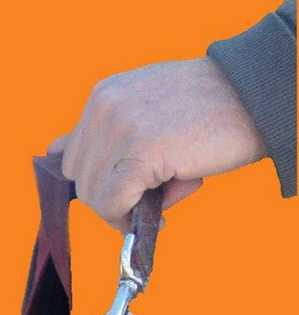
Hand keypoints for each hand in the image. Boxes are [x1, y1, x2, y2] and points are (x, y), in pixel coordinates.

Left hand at [50, 57, 266, 228]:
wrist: (260, 96)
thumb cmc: (208, 110)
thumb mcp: (144, 109)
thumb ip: (101, 131)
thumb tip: (55, 149)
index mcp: (102, 96)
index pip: (74, 158)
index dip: (102, 181)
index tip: (134, 186)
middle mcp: (105, 107)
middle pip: (81, 181)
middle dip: (114, 196)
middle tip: (156, 191)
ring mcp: (122, 128)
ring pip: (95, 196)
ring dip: (130, 206)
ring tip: (171, 187)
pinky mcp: (142, 152)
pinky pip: (113, 204)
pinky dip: (129, 218)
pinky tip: (161, 213)